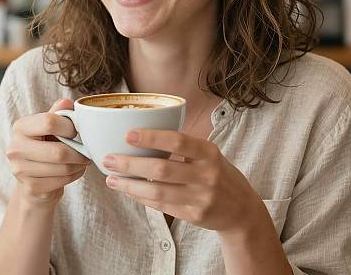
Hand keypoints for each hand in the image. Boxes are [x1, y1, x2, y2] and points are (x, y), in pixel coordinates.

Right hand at [6, 99, 90, 205]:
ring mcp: (19, 170)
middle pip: (58, 151)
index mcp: (21, 126)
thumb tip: (67, 102)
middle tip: (88, 151)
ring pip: (63, 168)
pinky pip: (61, 181)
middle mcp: (15, 148)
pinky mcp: (29, 188)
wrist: (33, 178)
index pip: (49, 122)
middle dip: (79, 152)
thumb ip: (58, 113)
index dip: (70, 127)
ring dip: (79, 165)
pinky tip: (74, 171)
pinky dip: (74, 176)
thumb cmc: (46, 145)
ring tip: (83, 160)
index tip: (77, 131)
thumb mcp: (50, 126)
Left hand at [102, 129, 262, 233]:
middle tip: (108, 159)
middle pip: (162, 169)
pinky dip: (141, 197)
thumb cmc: (218, 173)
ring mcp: (201, 198)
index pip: (178, 141)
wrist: (242, 209)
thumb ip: (183, 147)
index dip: (152, 137)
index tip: (128, 134)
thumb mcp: (209, 154)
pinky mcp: (194, 216)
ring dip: (130, 185)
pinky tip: (128, 190)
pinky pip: (161, 206)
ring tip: (111, 178)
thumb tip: (143, 135)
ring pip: (157, 191)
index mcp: (209, 152)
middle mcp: (207, 175)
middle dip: (131, 164)